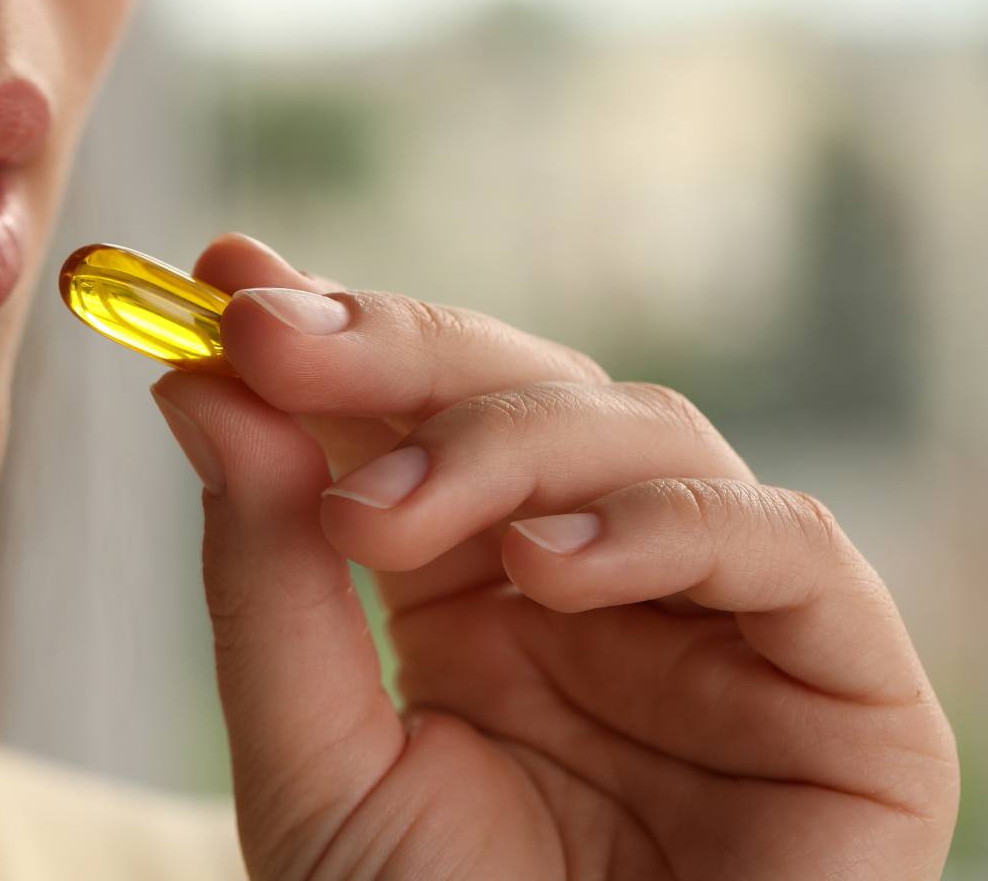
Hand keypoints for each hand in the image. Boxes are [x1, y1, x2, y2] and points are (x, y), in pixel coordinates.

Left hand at [152, 234, 959, 879]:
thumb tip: (199, 388)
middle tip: (273, 338)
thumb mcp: (312, 765)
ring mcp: (719, 622)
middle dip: (395, 352)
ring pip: (643, 432)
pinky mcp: (840, 683)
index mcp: (473, 599)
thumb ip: (265, 579)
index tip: (225, 273)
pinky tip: (543, 567)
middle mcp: (597, 586)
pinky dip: (661, 526)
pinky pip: (782, 544)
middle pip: (524, 390)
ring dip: (497, 442)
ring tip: (377, 520)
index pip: (412, 421)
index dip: (330, 334)